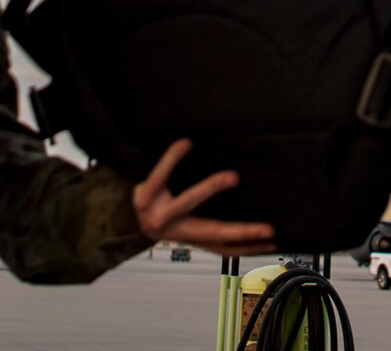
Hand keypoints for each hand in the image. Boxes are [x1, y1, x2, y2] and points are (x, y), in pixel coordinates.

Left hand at [131, 139, 273, 255]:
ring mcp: (160, 215)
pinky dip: (172, 158)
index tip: (273, 240)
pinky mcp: (145, 196)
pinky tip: (185, 143)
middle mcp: (178, 230)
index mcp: (192, 237)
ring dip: (211, 189)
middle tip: (267, 227)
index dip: (248, 246)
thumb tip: (245, 217)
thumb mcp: (185, 227)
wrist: (118, 220)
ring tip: (232, 177)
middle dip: (242, 231)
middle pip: (213, 233)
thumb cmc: (160, 217)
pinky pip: (160, 174)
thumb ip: (210, 226)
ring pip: (188, 202)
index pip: (224, 247)